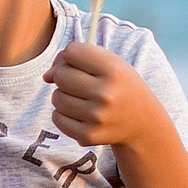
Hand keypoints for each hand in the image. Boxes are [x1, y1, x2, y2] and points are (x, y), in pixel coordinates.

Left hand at [42, 43, 166, 147]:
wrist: (141, 122)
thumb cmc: (119, 86)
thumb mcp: (110, 63)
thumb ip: (78, 58)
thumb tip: (46, 76)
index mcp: (114, 70)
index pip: (72, 52)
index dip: (70, 56)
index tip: (78, 64)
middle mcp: (106, 94)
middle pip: (60, 76)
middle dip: (64, 76)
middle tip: (80, 83)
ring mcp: (97, 117)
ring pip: (56, 97)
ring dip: (63, 96)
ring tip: (82, 99)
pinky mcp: (89, 135)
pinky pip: (57, 118)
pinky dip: (63, 114)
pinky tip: (79, 113)